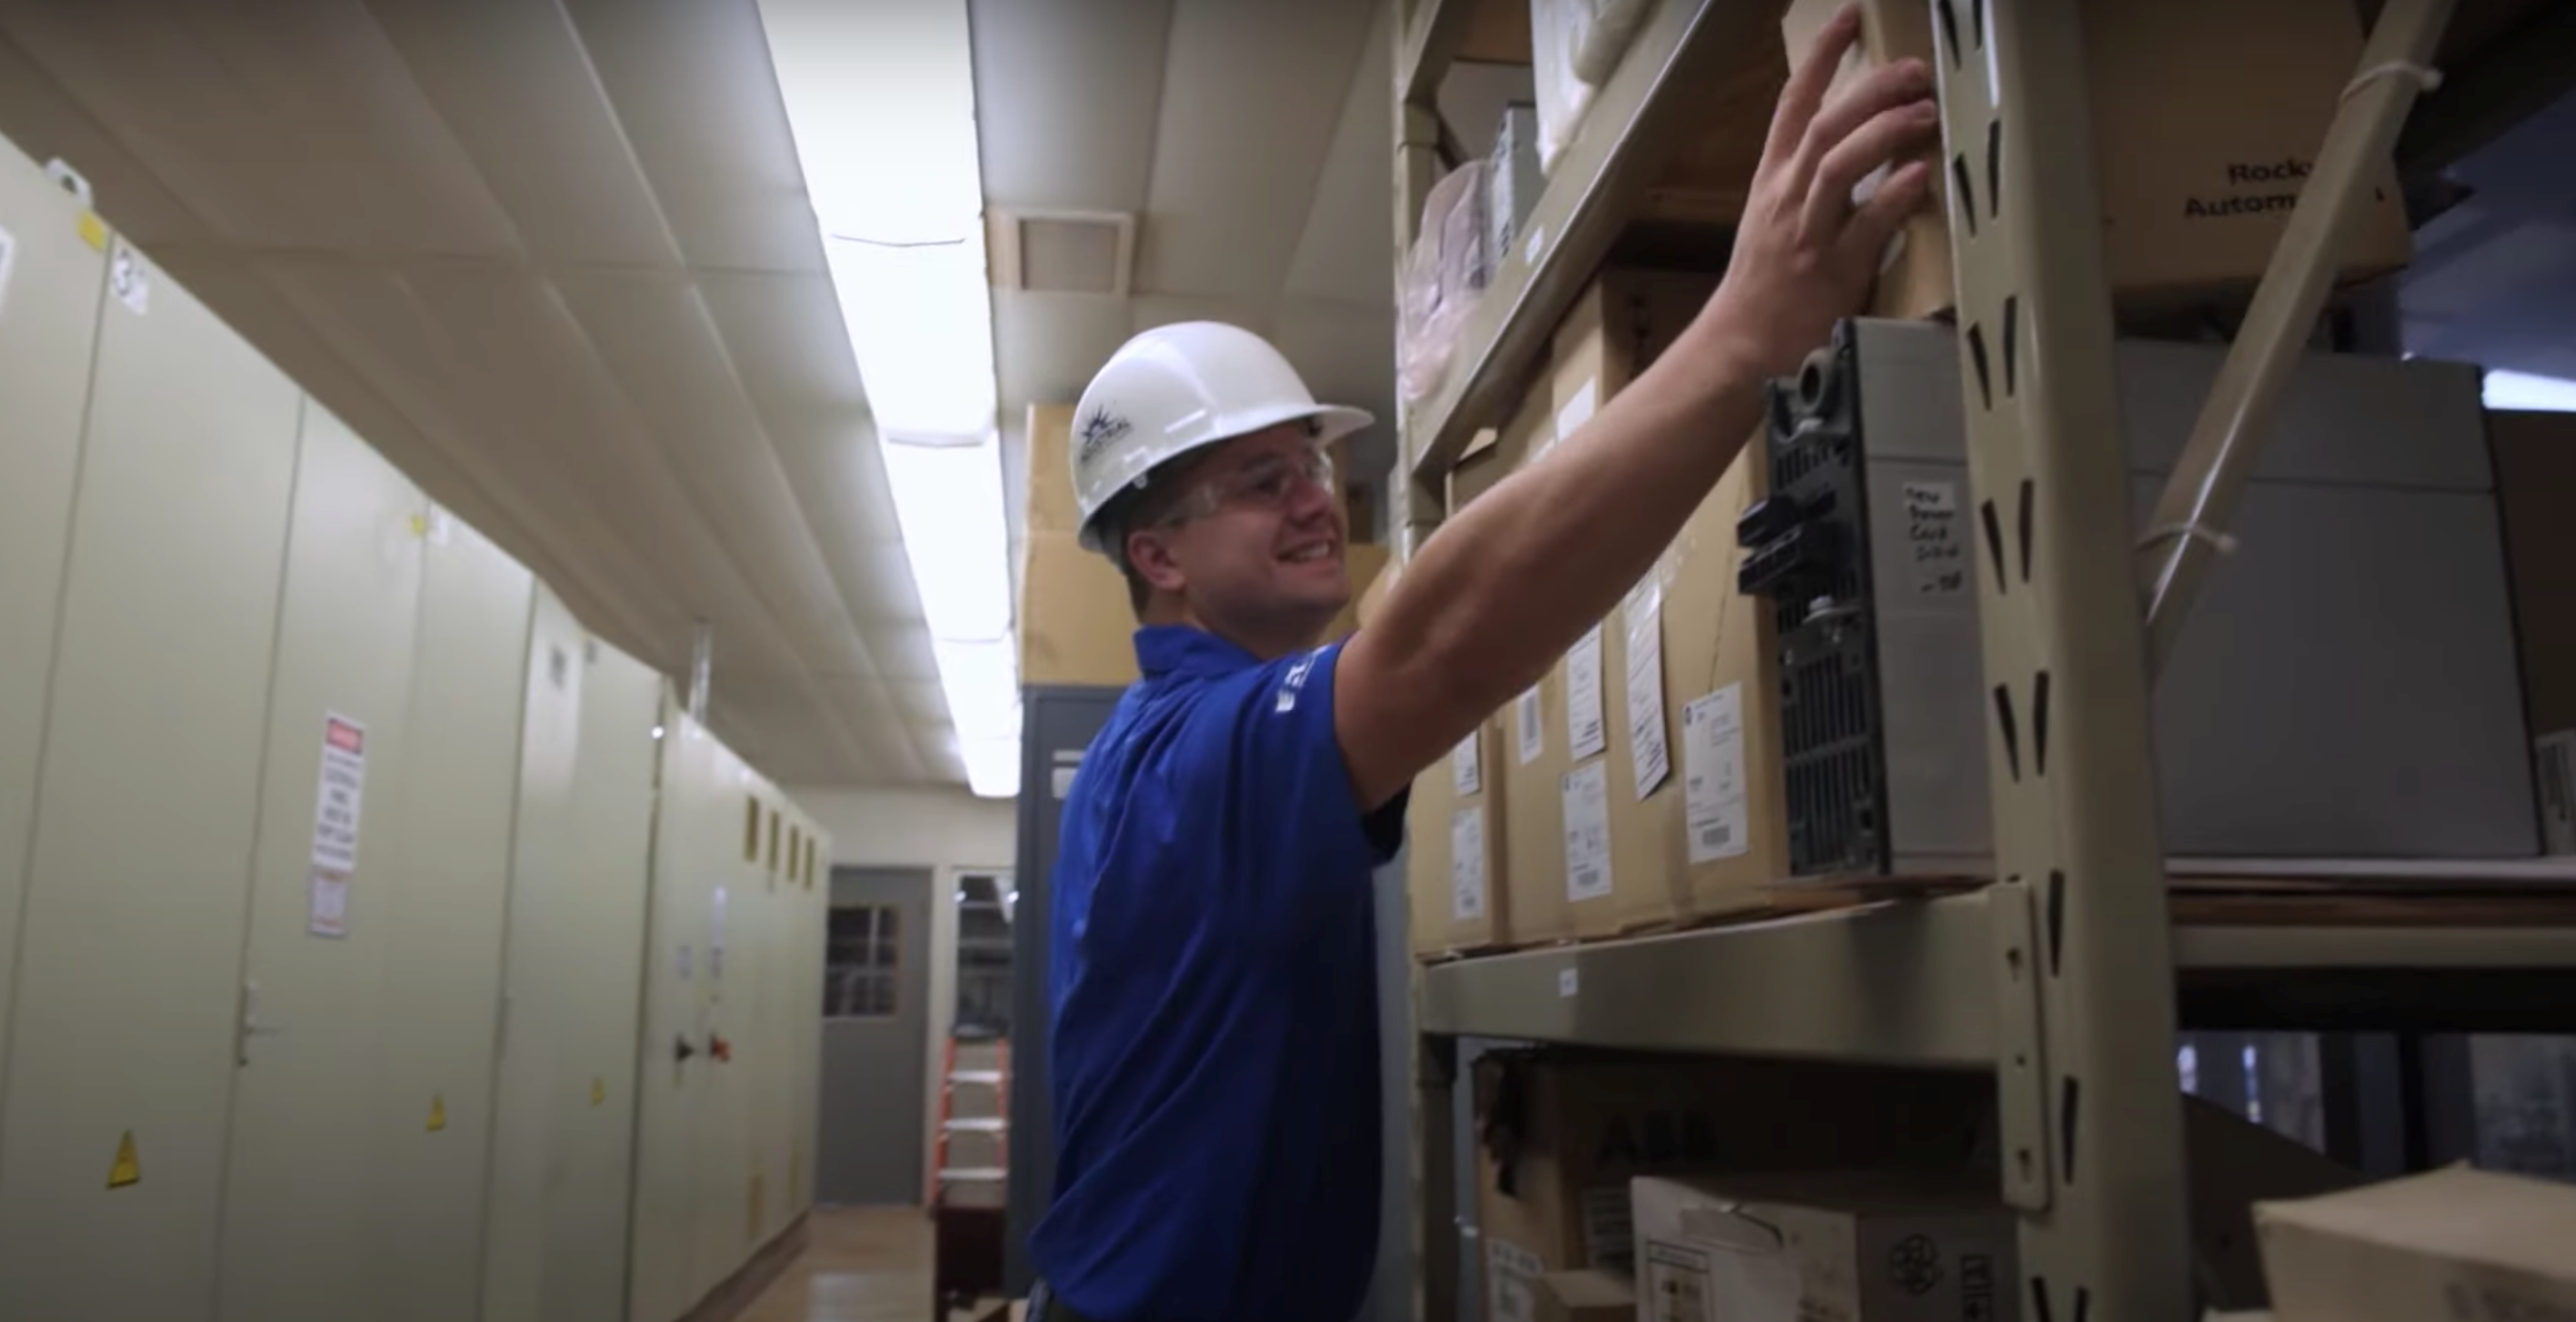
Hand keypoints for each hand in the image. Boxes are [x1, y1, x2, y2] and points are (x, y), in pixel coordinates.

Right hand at [1704, 2, 1940, 377]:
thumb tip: (1864, 154)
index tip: (1849, 16)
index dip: (1821, 56)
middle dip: (1870, 89)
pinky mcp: (1832, 272)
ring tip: (1925, 110)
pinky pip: (1865, 226)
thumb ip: (1813, 187)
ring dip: (1884, 131)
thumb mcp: (1776, 223)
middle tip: (1913, 69)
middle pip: (1824, 125)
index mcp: (1771, 182)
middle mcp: (1786, 198)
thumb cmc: (1764, 290)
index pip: (1793, 104)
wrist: (1740, 350)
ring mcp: (1807, 233)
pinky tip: (1919, 176)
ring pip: (1839, 165)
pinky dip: (1893, 197)